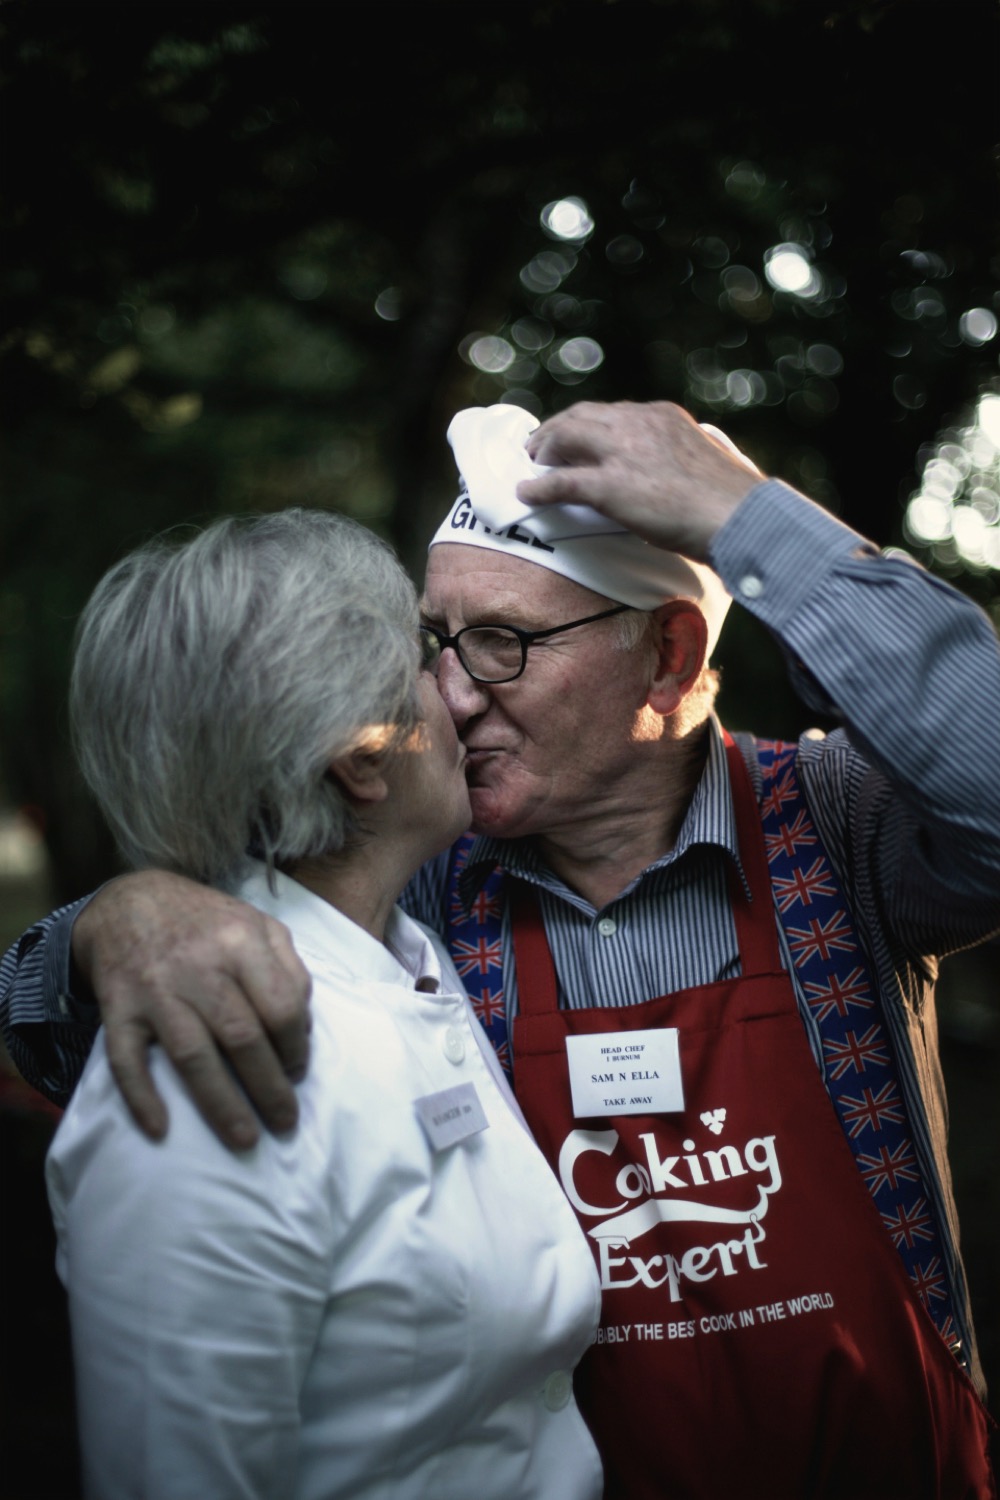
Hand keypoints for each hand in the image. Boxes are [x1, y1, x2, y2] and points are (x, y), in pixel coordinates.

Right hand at [72, 871, 311, 1148]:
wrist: (131, 902)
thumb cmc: (207, 922)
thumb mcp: (259, 925)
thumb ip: (289, 969)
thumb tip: (305, 1029)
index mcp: (241, 941)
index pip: (281, 1007)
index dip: (296, 1047)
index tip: (298, 1074)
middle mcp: (199, 965)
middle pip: (242, 1038)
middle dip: (268, 1088)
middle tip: (285, 1123)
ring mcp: (156, 989)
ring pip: (193, 1056)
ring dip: (220, 1104)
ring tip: (245, 1138)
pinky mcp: (119, 1008)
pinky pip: (126, 1059)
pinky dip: (142, 1096)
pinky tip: (161, 1128)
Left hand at [518, 400, 761, 560]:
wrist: (741, 518)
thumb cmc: (731, 503)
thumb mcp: (701, 463)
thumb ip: (675, 459)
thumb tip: (666, 478)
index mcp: (663, 416)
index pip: (613, 412)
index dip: (586, 425)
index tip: (576, 438)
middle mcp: (640, 423)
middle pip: (581, 416)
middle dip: (556, 430)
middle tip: (539, 449)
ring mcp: (624, 452)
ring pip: (566, 438)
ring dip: (544, 450)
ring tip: (532, 466)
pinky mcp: (612, 486)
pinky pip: (562, 482)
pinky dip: (540, 488)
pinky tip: (526, 495)